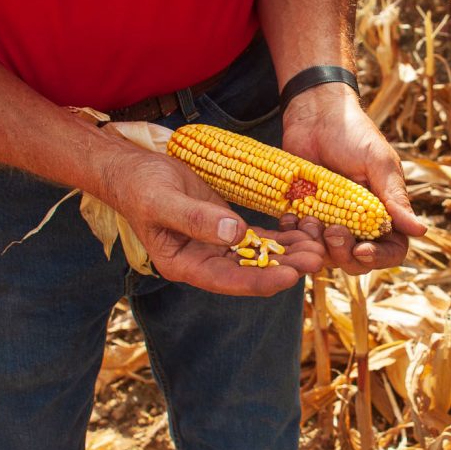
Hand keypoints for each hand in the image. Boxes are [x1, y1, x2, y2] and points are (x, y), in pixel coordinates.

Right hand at [100, 144, 324, 295]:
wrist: (131, 169)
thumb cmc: (140, 185)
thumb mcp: (162, 199)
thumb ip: (196, 218)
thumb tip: (234, 233)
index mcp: (184, 265)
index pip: (228, 280)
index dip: (260, 280)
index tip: (290, 276)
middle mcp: (203, 262)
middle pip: (250, 271)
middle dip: (284, 267)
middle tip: (317, 259)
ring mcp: (216, 247)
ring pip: (259, 256)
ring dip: (288, 253)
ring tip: (319, 246)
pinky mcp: (226, 229)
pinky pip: (258, 238)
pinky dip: (280, 236)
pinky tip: (303, 232)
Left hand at [281, 83, 425, 273]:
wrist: (315, 115)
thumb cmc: (354, 133)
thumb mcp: (378, 163)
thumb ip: (395, 198)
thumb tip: (421, 231)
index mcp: (384, 213)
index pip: (391, 250)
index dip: (378, 258)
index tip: (361, 250)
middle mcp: (359, 223)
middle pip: (356, 260)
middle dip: (343, 252)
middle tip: (331, 230)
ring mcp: (329, 221)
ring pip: (326, 255)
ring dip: (316, 245)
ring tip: (308, 219)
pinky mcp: (304, 216)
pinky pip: (299, 240)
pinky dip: (294, 235)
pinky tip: (290, 217)